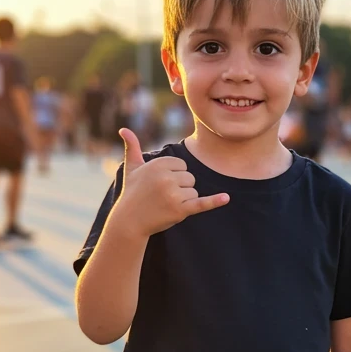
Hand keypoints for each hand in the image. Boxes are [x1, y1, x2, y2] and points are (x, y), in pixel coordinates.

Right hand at [115, 130, 229, 236]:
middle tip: (161, 196)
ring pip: (194, 192)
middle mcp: (166, 177)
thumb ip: (132, 147)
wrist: (129, 222)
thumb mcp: (131, 168)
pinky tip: (226, 198)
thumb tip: (124, 129)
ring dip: (184, 200)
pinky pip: (201, 203)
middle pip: (190, 178)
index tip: (159, 184)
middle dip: (180, 188)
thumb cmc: (131, 193)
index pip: (182, 166)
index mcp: (159, 164)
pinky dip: (214, 202)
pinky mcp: (180, 210)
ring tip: (165, 204)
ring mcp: (173, 194)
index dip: (174, 176)